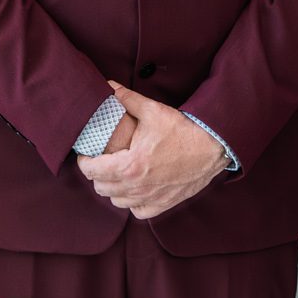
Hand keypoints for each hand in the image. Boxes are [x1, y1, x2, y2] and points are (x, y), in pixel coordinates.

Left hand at [75, 82, 227, 218]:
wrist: (213, 147)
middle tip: (103, 160)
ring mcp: (150, 198)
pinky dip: (133, 202)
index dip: (84, 161)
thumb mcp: (152, 110)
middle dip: (97, 174)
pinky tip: (136, 188)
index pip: (91, 171)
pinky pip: (137, 211)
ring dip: (113, 188)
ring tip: (118, 173)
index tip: (88, 153)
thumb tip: (108, 86)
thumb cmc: (183, 129)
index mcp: (129, 166)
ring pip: (117, 201)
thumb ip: (126, 99)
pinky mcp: (163, 204)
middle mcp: (137, 187)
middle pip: (101, 188)